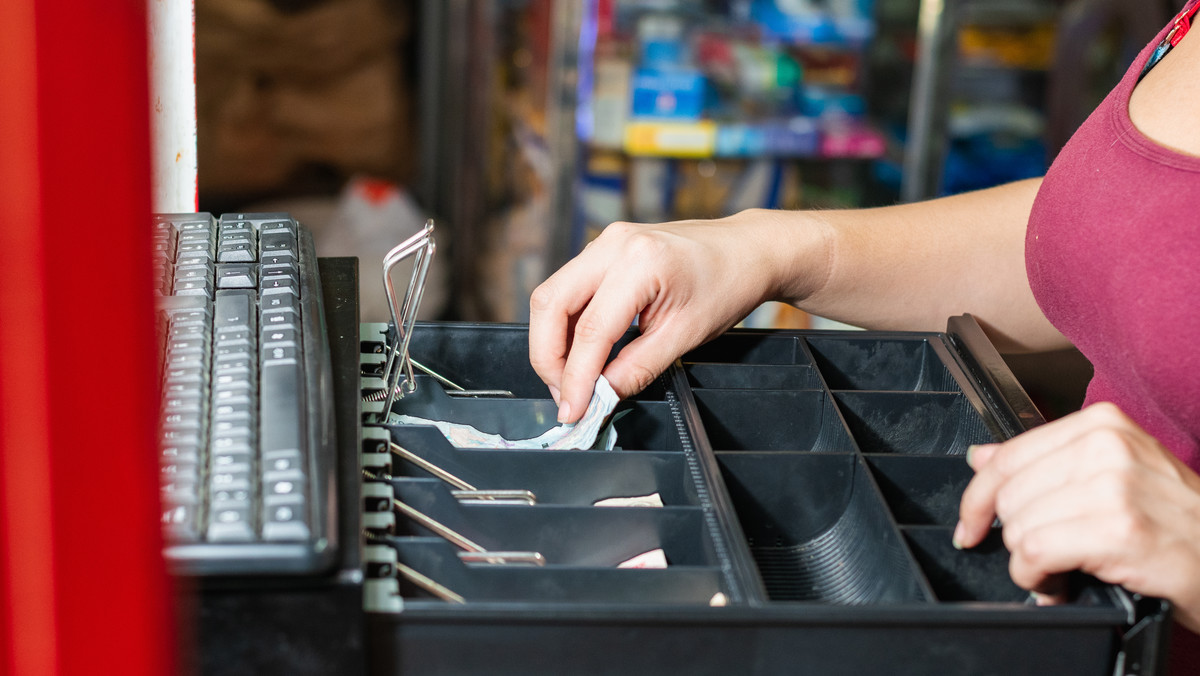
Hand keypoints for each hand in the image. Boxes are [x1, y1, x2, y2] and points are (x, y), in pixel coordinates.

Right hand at [529, 210, 827, 422]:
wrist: (746, 250)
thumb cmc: (727, 286)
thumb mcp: (686, 336)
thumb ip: (637, 368)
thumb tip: (599, 396)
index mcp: (641, 262)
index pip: (590, 330)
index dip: (575, 377)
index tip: (573, 411)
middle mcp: (613, 244)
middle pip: (550, 304)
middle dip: (548, 358)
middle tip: (565, 396)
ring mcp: (605, 242)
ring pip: (552, 295)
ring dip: (553, 342)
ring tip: (571, 379)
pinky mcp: (603, 248)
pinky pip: (568, 288)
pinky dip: (566, 325)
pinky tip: (581, 352)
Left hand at [956, 402, 1199, 631]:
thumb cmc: (1175, 522)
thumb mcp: (1113, 474)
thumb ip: (1045, 461)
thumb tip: (981, 457)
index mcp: (1102, 424)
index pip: (1007, 456)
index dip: (977, 497)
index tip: (970, 523)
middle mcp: (1106, 446)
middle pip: (1009, 494)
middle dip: (1013, 536)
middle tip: (1041, 557)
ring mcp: (1113, 486)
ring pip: (1019, 526)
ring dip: (1028, 563)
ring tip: (1059, 571)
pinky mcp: (1118, 529)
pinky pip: (1035, 553)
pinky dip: (1036, 579)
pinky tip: (1059, 584)